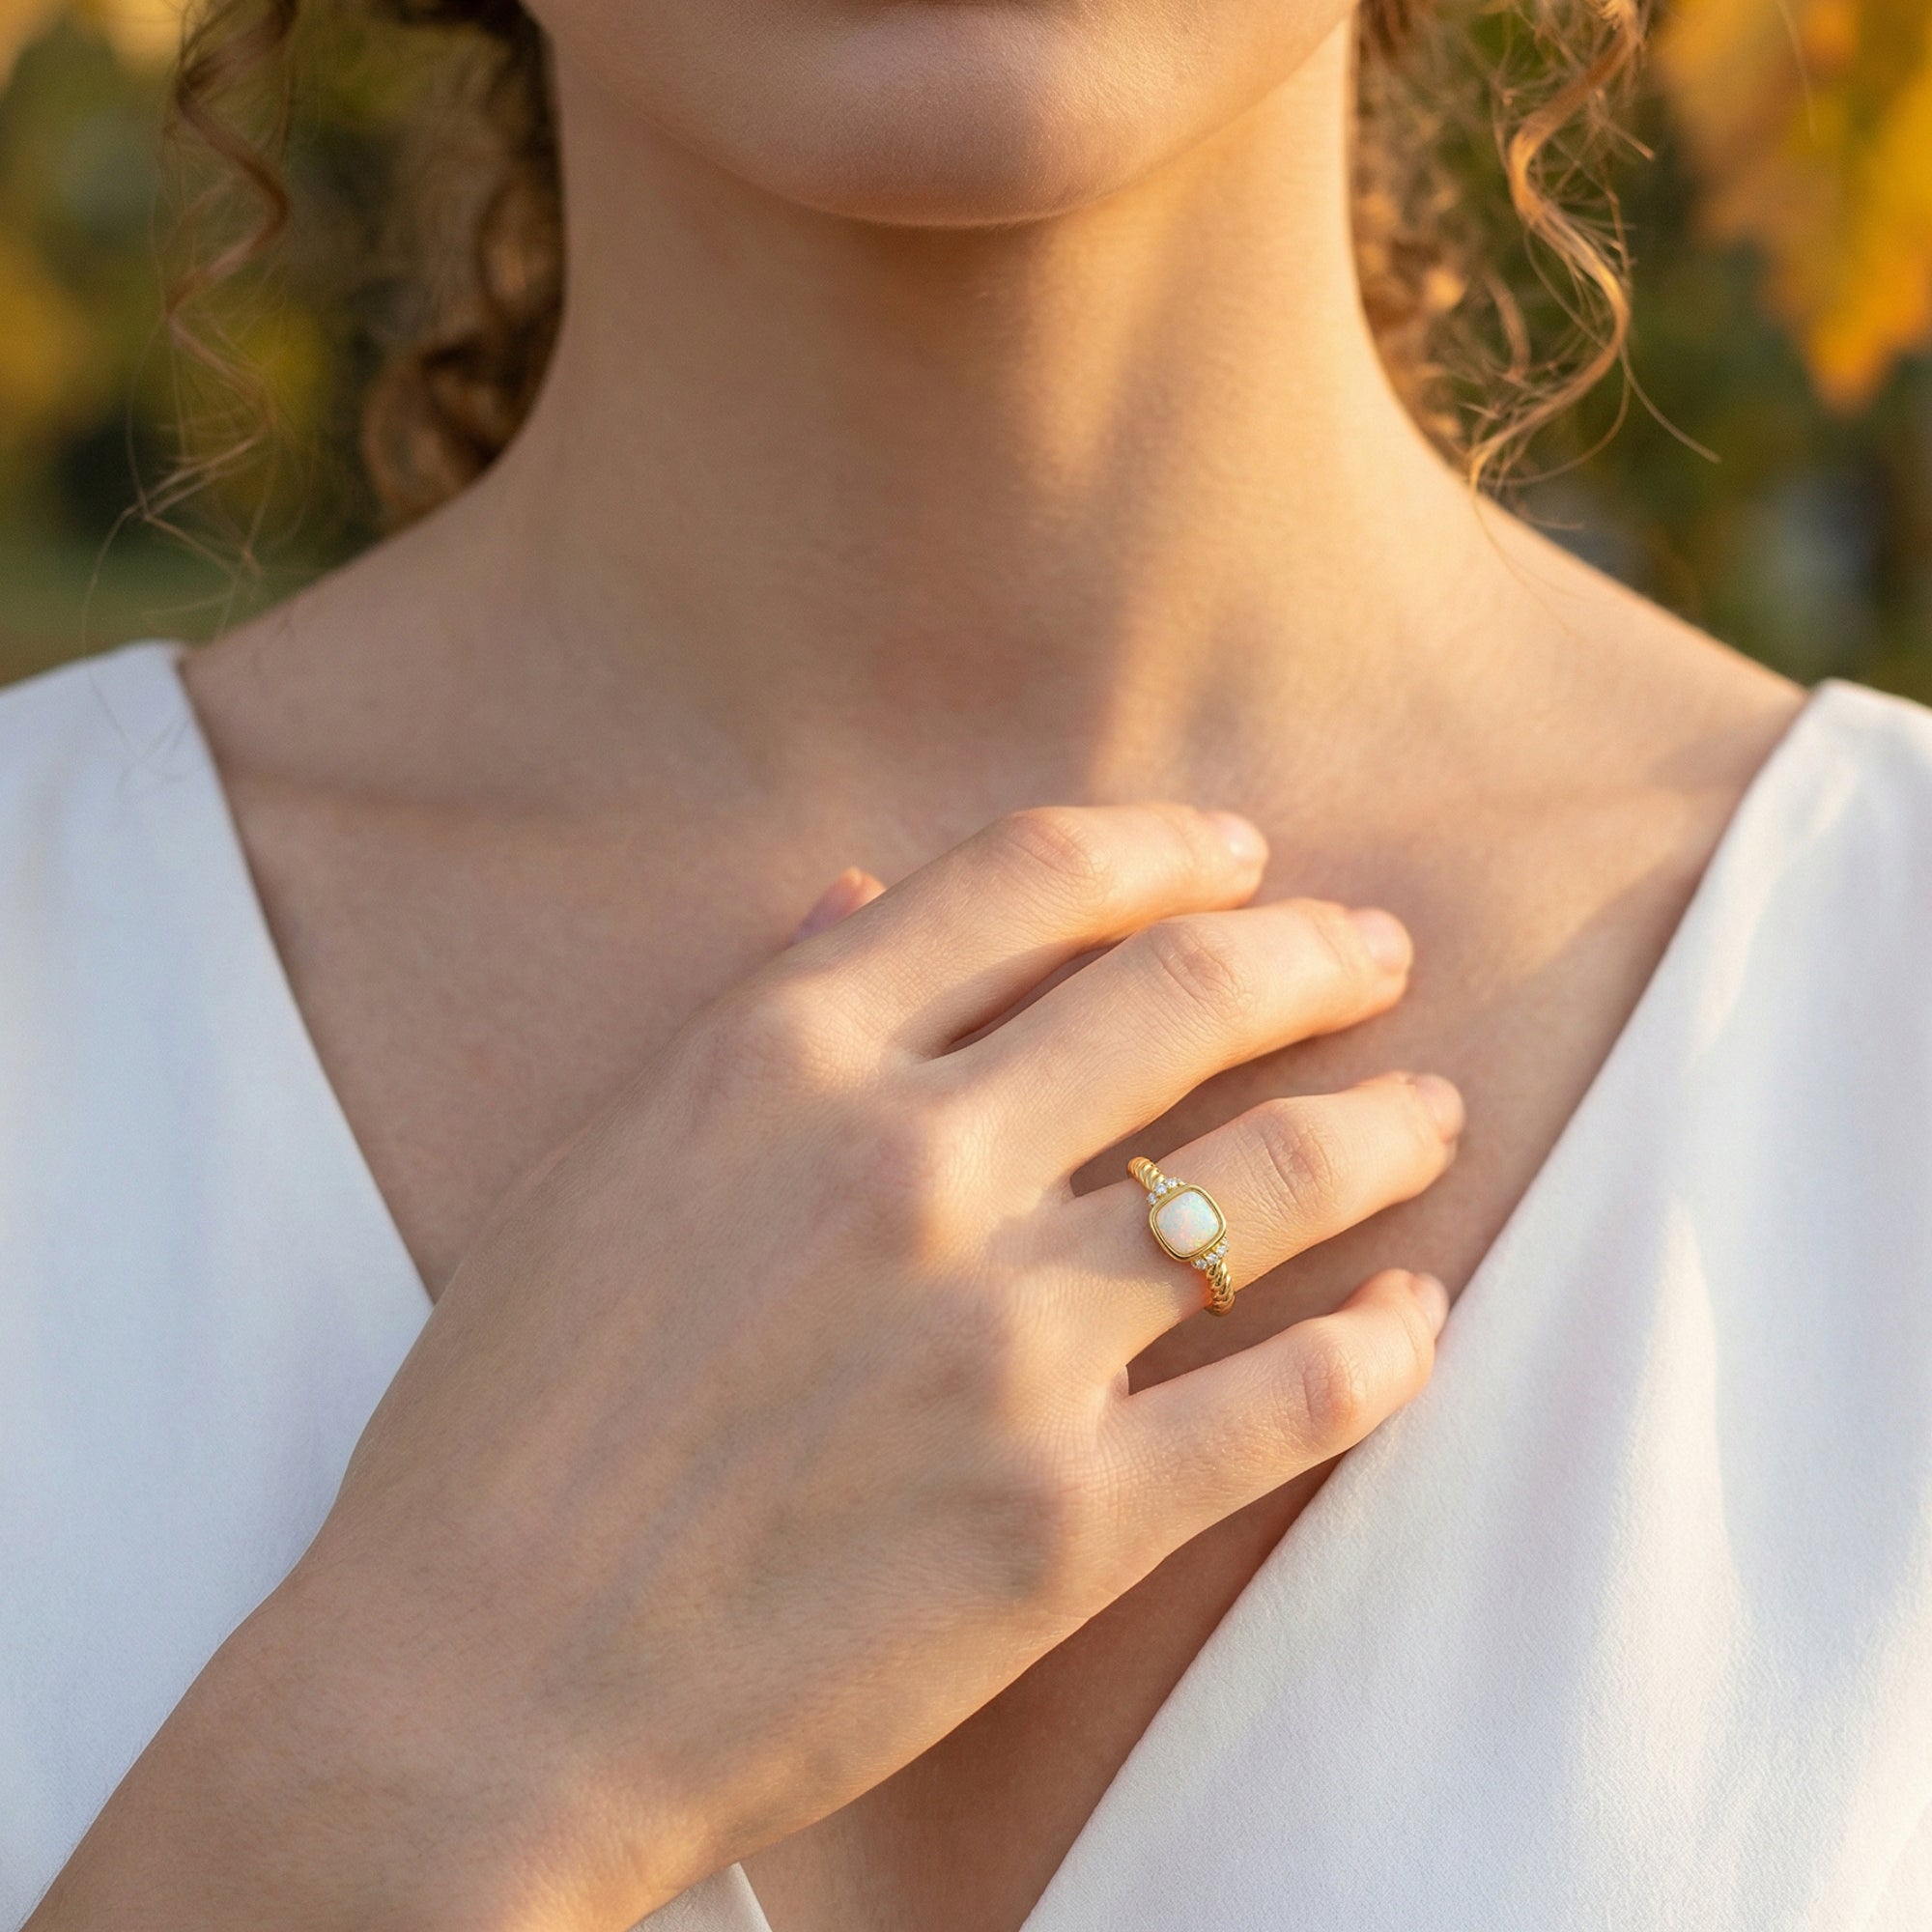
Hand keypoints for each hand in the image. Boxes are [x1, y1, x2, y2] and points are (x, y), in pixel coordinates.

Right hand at [33, 805, 1458, 1931]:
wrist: (471, 1693)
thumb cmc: (503, 1425)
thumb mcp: (597, 1166)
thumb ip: (749, 1012)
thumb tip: (863, 890)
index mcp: (784, 1060)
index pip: (1035, 878)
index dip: (1169, 845)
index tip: (1239, 856)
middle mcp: (909, 1166)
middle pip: (1187, 992)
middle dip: (1313, 952)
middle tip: (1376, 954)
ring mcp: (1000, 1343)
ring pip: (1276, 1174)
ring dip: (1383, 1124)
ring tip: (1429, 1111)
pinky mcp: (1064, 1521)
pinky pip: (1294, 1400)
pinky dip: (1385, 1343)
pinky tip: (1415, 1313)